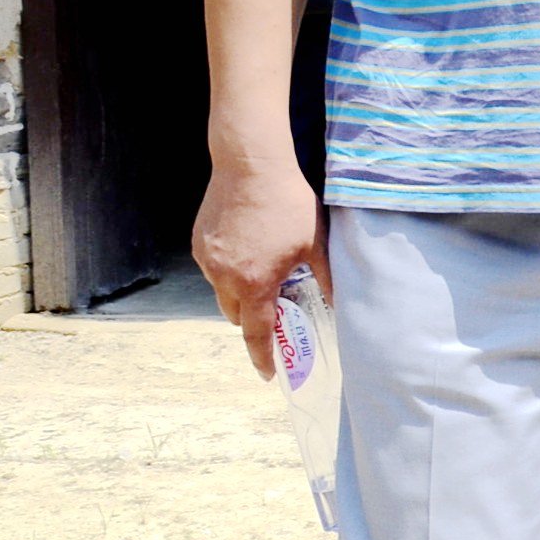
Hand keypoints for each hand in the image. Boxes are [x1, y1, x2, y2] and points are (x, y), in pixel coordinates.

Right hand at [195, 156, 324, 376]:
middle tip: (275, 310)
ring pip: (223, 292)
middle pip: (237, 315)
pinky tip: (249, 250)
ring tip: (265, 272)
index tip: (267, 374)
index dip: (262, 357)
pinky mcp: (198, 244)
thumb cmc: (288, 204)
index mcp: (255, 283)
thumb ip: (326, 278)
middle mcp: (224, 277)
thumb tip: (341, 303)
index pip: (256, 333)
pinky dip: (229, 271)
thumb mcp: (316, 244)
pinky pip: (213, 269)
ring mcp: (207, 260)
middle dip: (254, 320)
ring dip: (241, 293)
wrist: (250, 166)